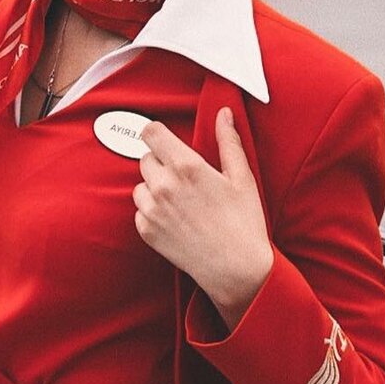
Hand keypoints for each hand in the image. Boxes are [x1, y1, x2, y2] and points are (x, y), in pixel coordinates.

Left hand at [134, 107, 273, 330]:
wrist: (236, 270)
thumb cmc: (244, 223)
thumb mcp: (242, 178)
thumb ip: (229, 142)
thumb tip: (224, 113)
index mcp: (187, 167)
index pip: (151, 133)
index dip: (158, 134)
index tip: (166, 142)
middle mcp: (164, 185)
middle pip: (145, 158)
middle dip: (161, 163)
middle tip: (185, 179)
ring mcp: (152, 210)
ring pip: (141, 185)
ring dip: (154, 188)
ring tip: (181, 202)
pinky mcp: (147, 231)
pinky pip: (140, 210)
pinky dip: (152, 212)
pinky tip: (176, 220)